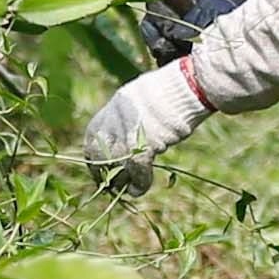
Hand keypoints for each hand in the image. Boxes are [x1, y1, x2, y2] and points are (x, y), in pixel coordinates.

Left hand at [81, 61, 205, 190]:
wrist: (185, 88)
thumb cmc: (168, 93)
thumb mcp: (138, 100)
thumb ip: (126, 118)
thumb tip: (121, 137)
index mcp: (114, 108)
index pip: (92, 139)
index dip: (94, 158)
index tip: (99, 169)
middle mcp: (116, 121)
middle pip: (101, 156)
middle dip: (105, 173)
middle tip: (112, 185)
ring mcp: (129, 134)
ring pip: (118, 167)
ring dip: (121, 182)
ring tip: (127, 190)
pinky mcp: (145, 146)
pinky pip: (137, 172)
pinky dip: (139, 184)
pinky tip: (139, 189)